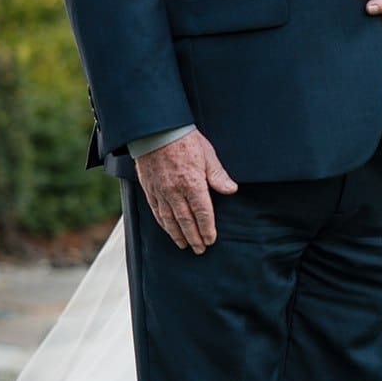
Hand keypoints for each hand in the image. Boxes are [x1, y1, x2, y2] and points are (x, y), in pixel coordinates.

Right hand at [135, 129, 237, 253]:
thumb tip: (231, 190)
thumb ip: (218, 175)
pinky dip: (163, 223)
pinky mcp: (150, 188)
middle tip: (199, 249)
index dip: (207, 228)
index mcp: (193, 183)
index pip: (202, 212)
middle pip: (186, 220)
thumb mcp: (208, 155)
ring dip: (178, 234)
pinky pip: (156, 211)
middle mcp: (175, 191)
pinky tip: (168, 229)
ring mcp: (161, 191)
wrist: (156, 131)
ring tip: (184, 244)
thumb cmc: (185, 140)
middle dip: (194, 237)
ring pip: (169, 219)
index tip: (211, 240)